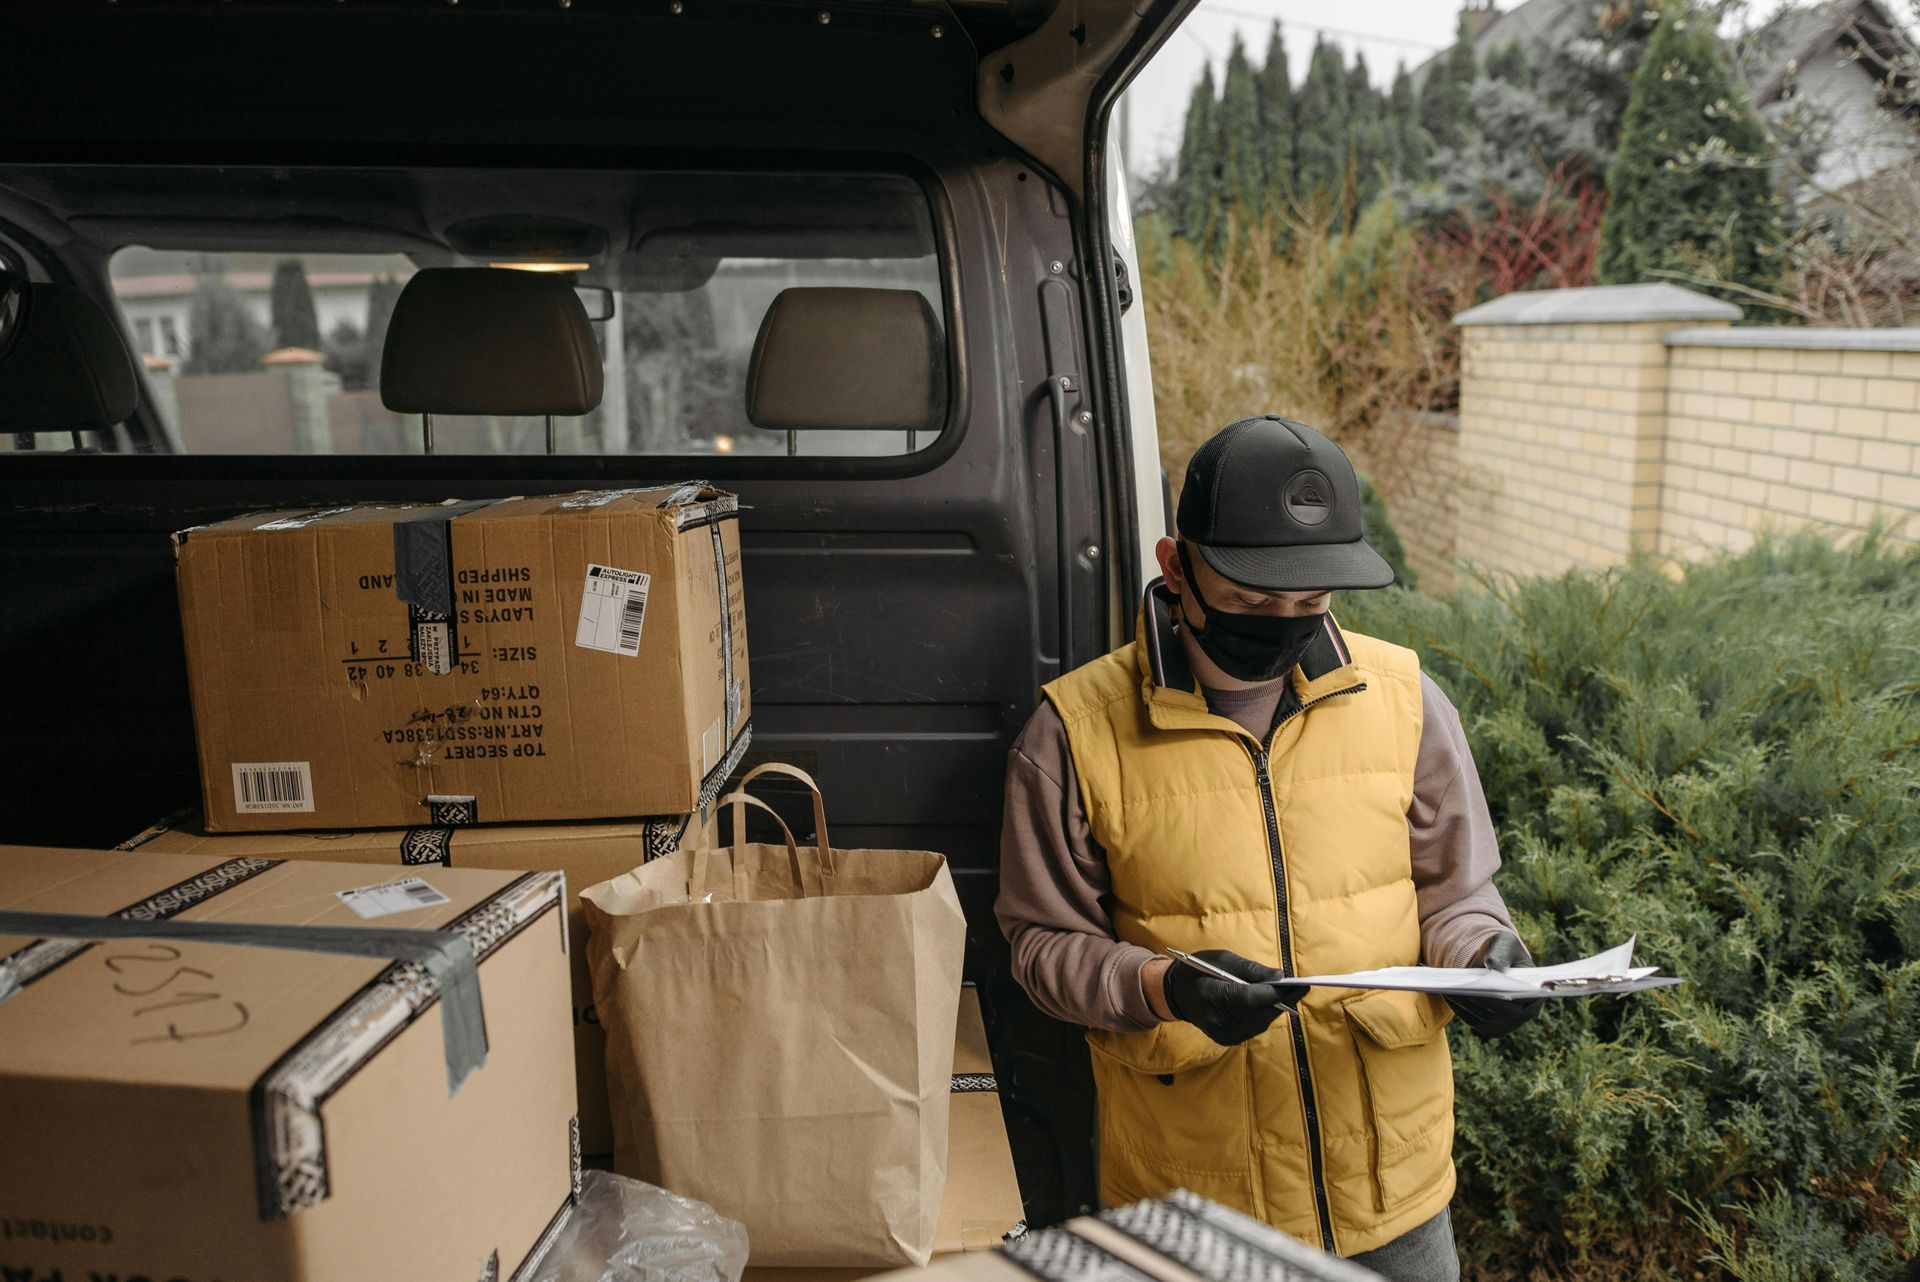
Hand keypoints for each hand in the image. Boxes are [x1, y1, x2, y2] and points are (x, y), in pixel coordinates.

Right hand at [1163, 950, 1297, 1045]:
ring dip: (1276, 1009)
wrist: (1175, 994)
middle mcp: (1217, 1019)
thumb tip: (1280, 977)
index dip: (1277, 993)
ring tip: (1289, 994)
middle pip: (1260, 1013)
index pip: (1250, 998)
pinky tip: (1270, 1005)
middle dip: (1283, 1000)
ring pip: (1261, 1023)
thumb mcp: (1222, 959)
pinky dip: (1264, 1016)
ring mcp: (1221, 1034)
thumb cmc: (1198, 970)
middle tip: (1300, 988)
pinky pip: (1254, 1028)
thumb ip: (1251, 970)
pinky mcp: (1227, 1040)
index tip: (1299, 984)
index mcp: (1211, 994)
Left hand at [1446, 932, 1544, 1039]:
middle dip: (1480, 1001)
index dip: (1504, 997)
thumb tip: (1491, 965)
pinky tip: (1448, 995)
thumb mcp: (1505, 944)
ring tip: (1449, 990)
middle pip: (1500, 1014)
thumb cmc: (1505, 951)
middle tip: (1460, 990)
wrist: (1496, 961)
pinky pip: (1474, 1021)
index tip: (1486, 988)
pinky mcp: (1490, 1027)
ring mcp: (1507, 1023)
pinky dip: (1460, 1010)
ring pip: (1484, 1020)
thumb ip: (1501, 953)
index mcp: (1535, 994)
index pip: (1521, 1001)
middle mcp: (1524, 1014)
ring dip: (1466, 1006)